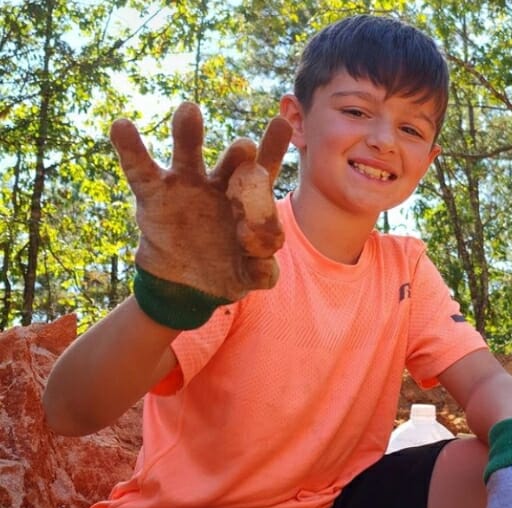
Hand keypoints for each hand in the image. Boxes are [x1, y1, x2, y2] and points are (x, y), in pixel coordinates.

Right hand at [110, 101, 291, 302]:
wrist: (186, 286)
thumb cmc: (229, 271)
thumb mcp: (252, 275)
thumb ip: (263, 269)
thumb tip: (264, 258)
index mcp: (249, 200)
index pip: (265, 173)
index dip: (272, 149)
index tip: (282, 124)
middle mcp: (220, 185)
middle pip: (232, 161)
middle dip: (238, 154)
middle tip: (244, 147)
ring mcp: (186, 186)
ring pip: (188, 155)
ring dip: (188, 134)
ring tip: (189, 110)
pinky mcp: (154, 195)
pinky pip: (140, 170)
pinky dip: (130, 148)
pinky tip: (122, 126)